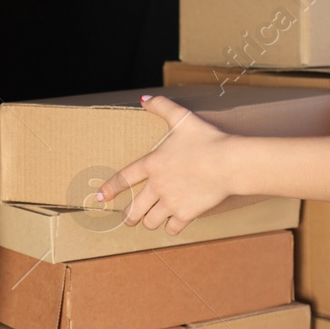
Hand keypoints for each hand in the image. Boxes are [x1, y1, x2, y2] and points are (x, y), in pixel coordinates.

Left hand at [94, 95, 235, 235]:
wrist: (228, 163)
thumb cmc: (207, 140)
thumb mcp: (183, 118)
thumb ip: (162, 106)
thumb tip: (144, 99)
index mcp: (153, 164)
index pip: (124, 179)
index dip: (110, 189)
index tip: (101, 197)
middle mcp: (157, 186)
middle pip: (133, 210)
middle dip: (129, 216)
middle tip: (129, 219)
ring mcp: (171, 202)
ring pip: (150, 222)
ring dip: (149, 222)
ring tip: (151, 221)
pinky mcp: (186, 214)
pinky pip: (172, 229)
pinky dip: (171, 228)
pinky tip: (174, 223)